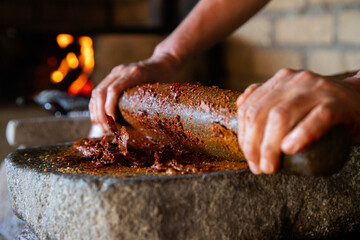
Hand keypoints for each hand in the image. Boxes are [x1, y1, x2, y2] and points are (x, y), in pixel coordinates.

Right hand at [89, 53, 180, 132]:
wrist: (162, 63)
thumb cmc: (164, 79)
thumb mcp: (159, 90)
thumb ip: (149, 103)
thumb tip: (140, 127)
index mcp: (134, 73)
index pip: (113, 90)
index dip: (109, 108)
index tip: (112, 122)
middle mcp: (121, 71)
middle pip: (101, 92)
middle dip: (100, 113)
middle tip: (107, 129)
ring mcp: (115, 72)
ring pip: (96, 92)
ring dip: (96, 111)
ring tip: (102, 126)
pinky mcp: (112, 76)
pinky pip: (98, 91)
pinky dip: (96, 106)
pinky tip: (99, 118)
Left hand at [236, 68, 359, 173]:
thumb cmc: (324, 108)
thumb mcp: (293, 100)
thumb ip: (269, 100)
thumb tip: (241, 105)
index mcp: (281, 81)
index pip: (249, 108)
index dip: (244, 136)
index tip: (250, 159)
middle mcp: (295, 80)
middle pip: (260, 113)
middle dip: (253, 145)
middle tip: (259, 168)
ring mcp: (316, 89)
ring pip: (281, 116)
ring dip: (269, 146)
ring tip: (270, 167)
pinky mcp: (337, 103)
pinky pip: (316, 118)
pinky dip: (300, 134)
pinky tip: (289, 149)